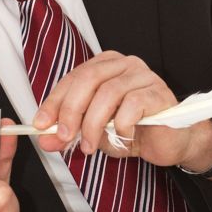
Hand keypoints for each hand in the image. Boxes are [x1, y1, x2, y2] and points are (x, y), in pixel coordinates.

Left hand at [33, 51, 211, 175]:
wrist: (171, 143)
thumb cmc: (134, 131)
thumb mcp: (94, 135)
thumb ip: (69, 134)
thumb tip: (44, 139)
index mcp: (105, 67)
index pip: (73, 77)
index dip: (54, 101)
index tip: (40, 124)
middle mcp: (124, 65)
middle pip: (88, 79)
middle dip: (70, 110)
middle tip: (64, 136)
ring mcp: (144, 76)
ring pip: (108, 93)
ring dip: (93, 124)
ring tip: (90, 146)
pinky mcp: (158, 93)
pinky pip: (132, 106)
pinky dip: (121, 125)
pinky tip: (122, 136)